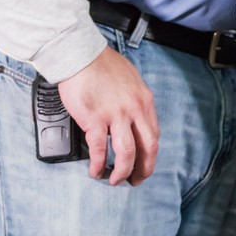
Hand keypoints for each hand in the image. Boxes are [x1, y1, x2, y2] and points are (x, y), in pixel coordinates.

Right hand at [58, 47, 159, 184]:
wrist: (81, 56)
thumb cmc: (102, 65)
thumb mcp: (130, 81)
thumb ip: (134, 101)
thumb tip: (132, 119)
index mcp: (144, 101)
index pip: (153, 134)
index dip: (150, 155)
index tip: (145, 164)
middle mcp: (134, 109)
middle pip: (147, 147)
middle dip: (143, 168)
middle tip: (136, 180)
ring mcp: (116, 115)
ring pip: (126, 152)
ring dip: (122, 171)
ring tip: (115, 180)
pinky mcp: (95, 119)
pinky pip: (100, 149)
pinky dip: (98, 164)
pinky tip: (95, 171)